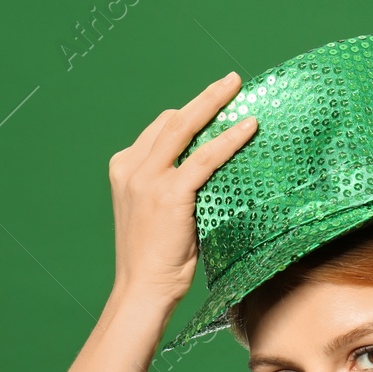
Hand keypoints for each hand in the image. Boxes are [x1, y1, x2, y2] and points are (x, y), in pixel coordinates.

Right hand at [107, 71, 257, 306]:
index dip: (188, 115)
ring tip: (238, 89)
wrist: (143, 289)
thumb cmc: (156, 258)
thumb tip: (212, 171)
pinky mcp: (170, 194)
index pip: (158, 130)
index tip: (211, 106)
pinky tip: (248, 127)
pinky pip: (205, 158)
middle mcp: (132, 168)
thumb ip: (174, 186)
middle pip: (171, 120)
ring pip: (185, 128)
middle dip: (203, 98)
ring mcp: (148, 179)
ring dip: (214, 103)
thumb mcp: (158, 212)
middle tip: (230, 82)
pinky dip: (229, 139)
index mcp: (124, 169)